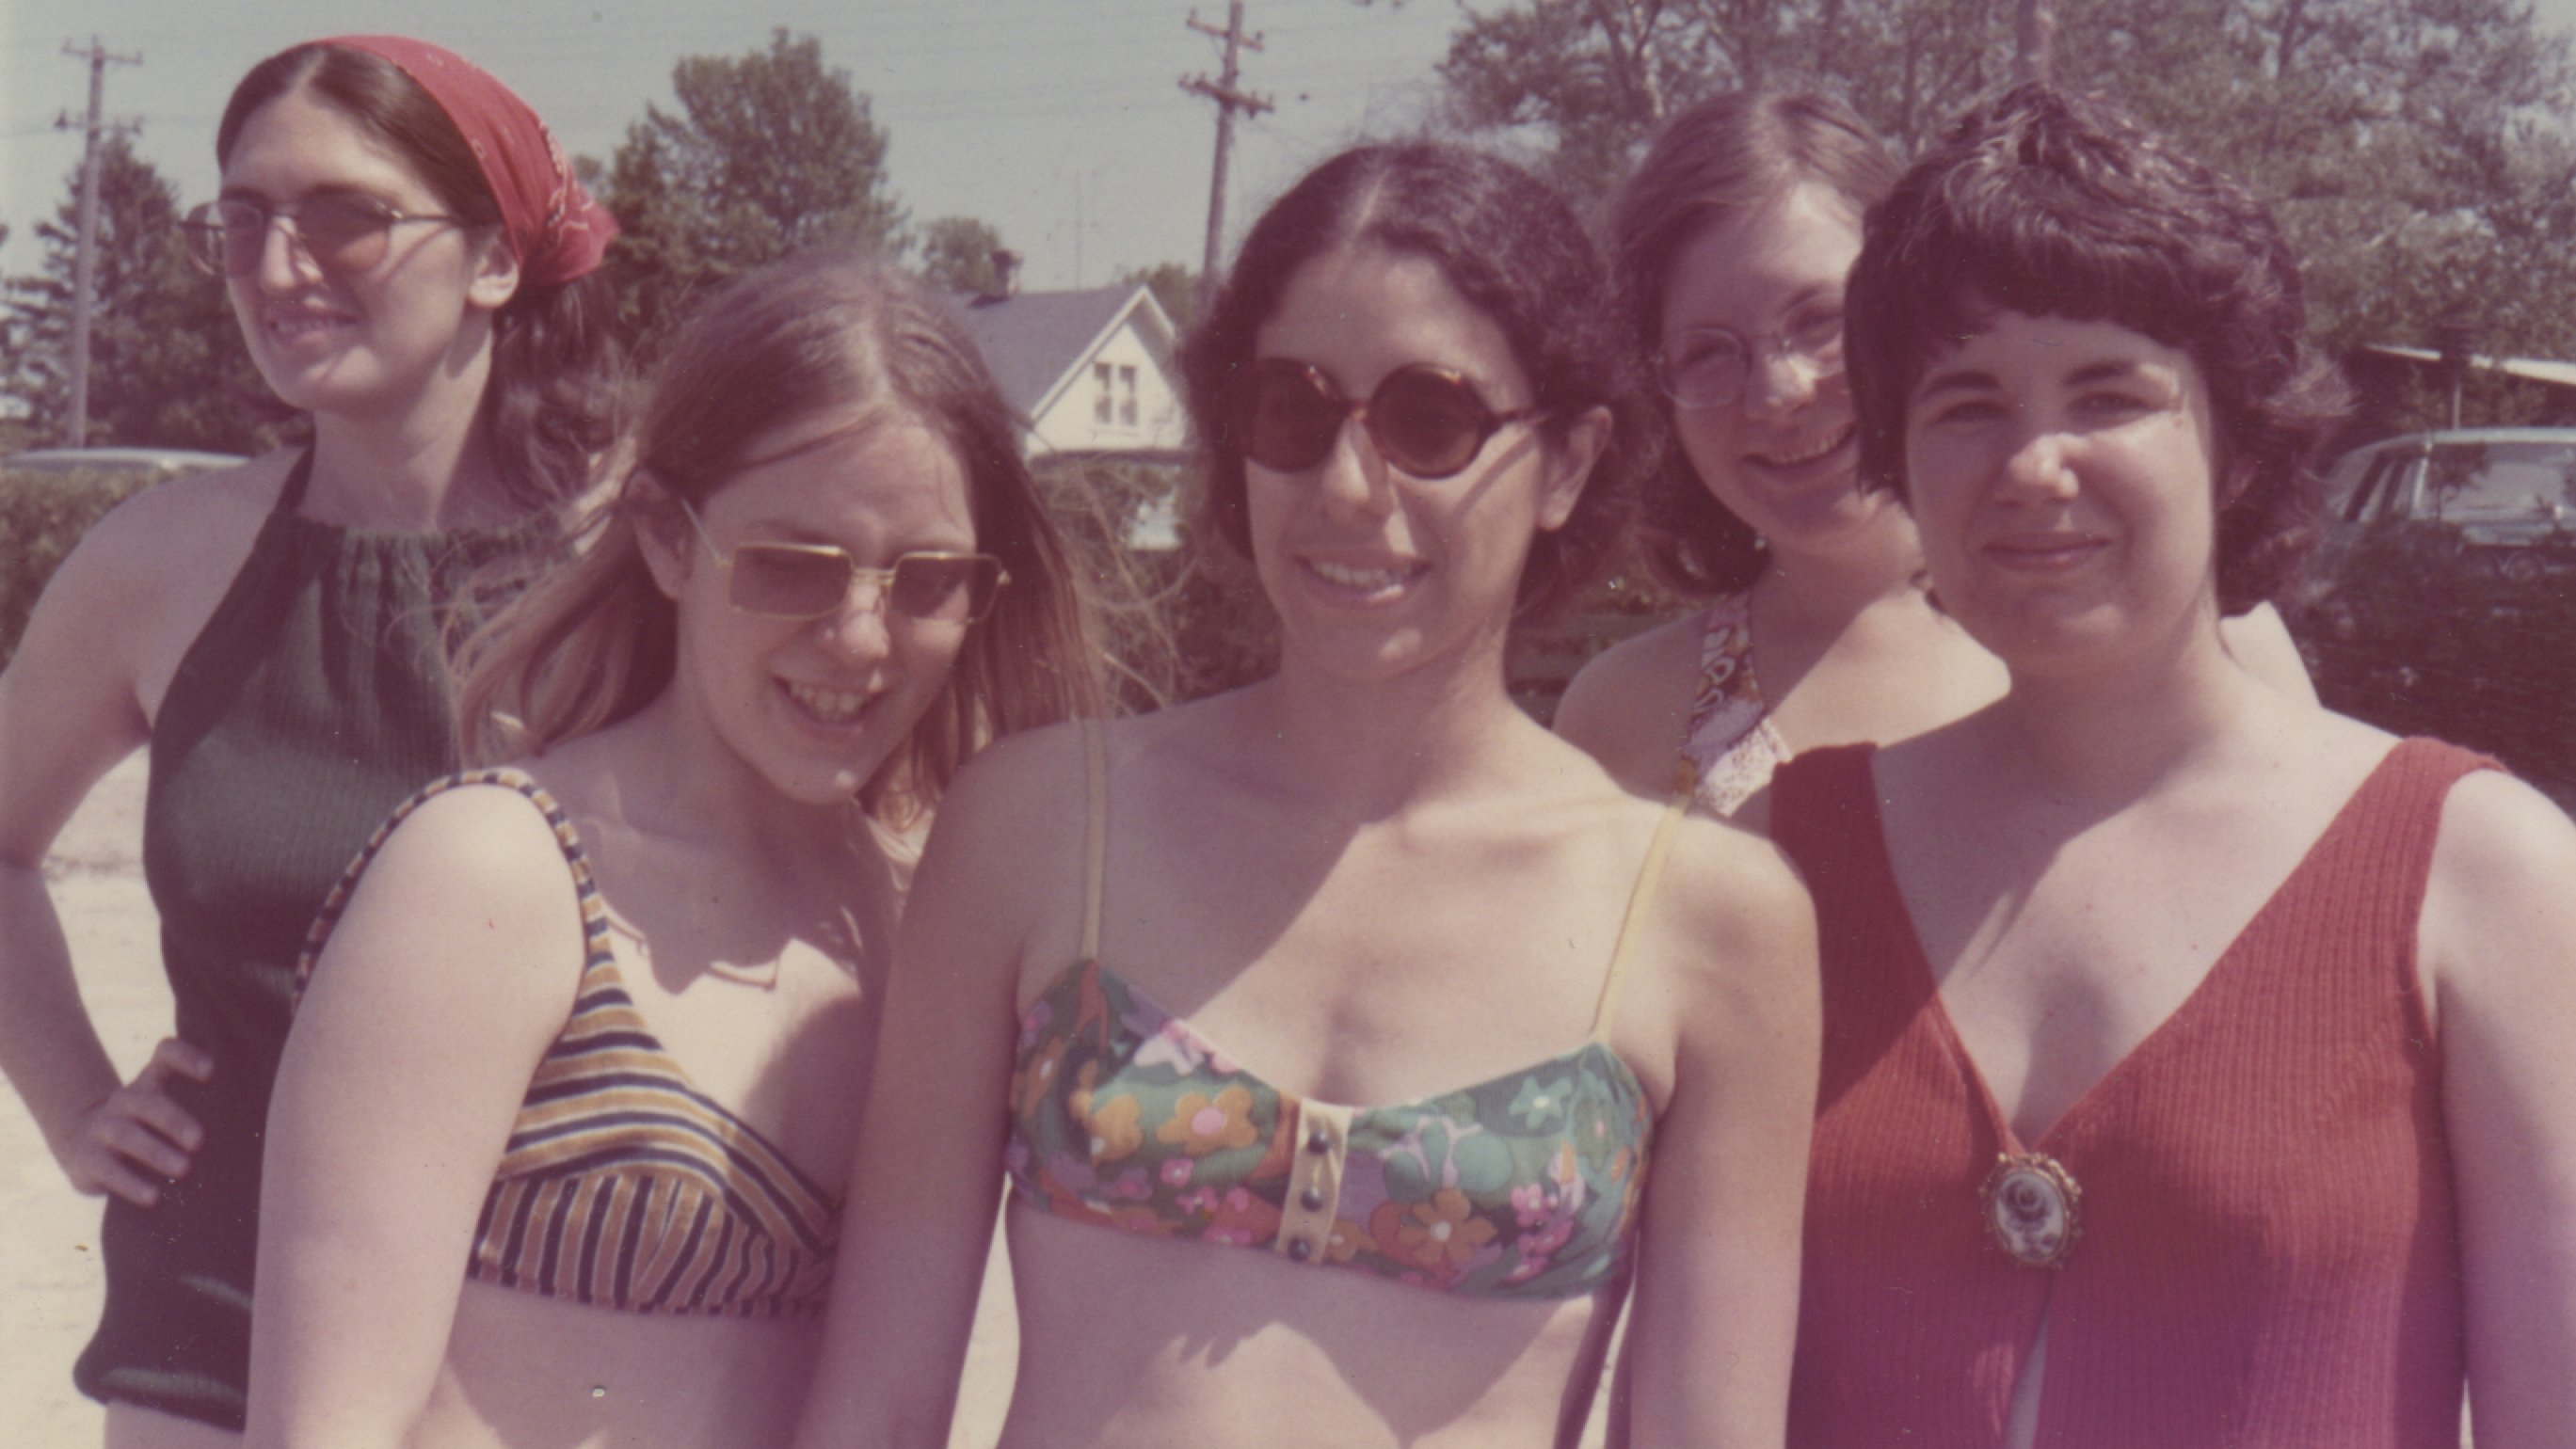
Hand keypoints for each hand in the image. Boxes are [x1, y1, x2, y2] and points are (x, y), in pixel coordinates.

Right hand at [57, 1037, 211, 1205]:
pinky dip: (131, 1184)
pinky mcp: (88, 1160)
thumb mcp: (172, 1108)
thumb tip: (264, 1126)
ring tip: (184, 1170)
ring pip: (126, 1135)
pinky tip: (153, 1197)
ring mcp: (103, 1128)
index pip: (166, 1054)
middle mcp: (126, 1100)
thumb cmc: (152, 1127)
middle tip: (200, 1141)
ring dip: (156, 1153)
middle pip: (147, 1102)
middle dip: (174, 1120)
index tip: (212, 1072)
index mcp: (152, 1081)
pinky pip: (107, 1170)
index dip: (186, 1057)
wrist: (87, 1146)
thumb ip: (208, 1106)